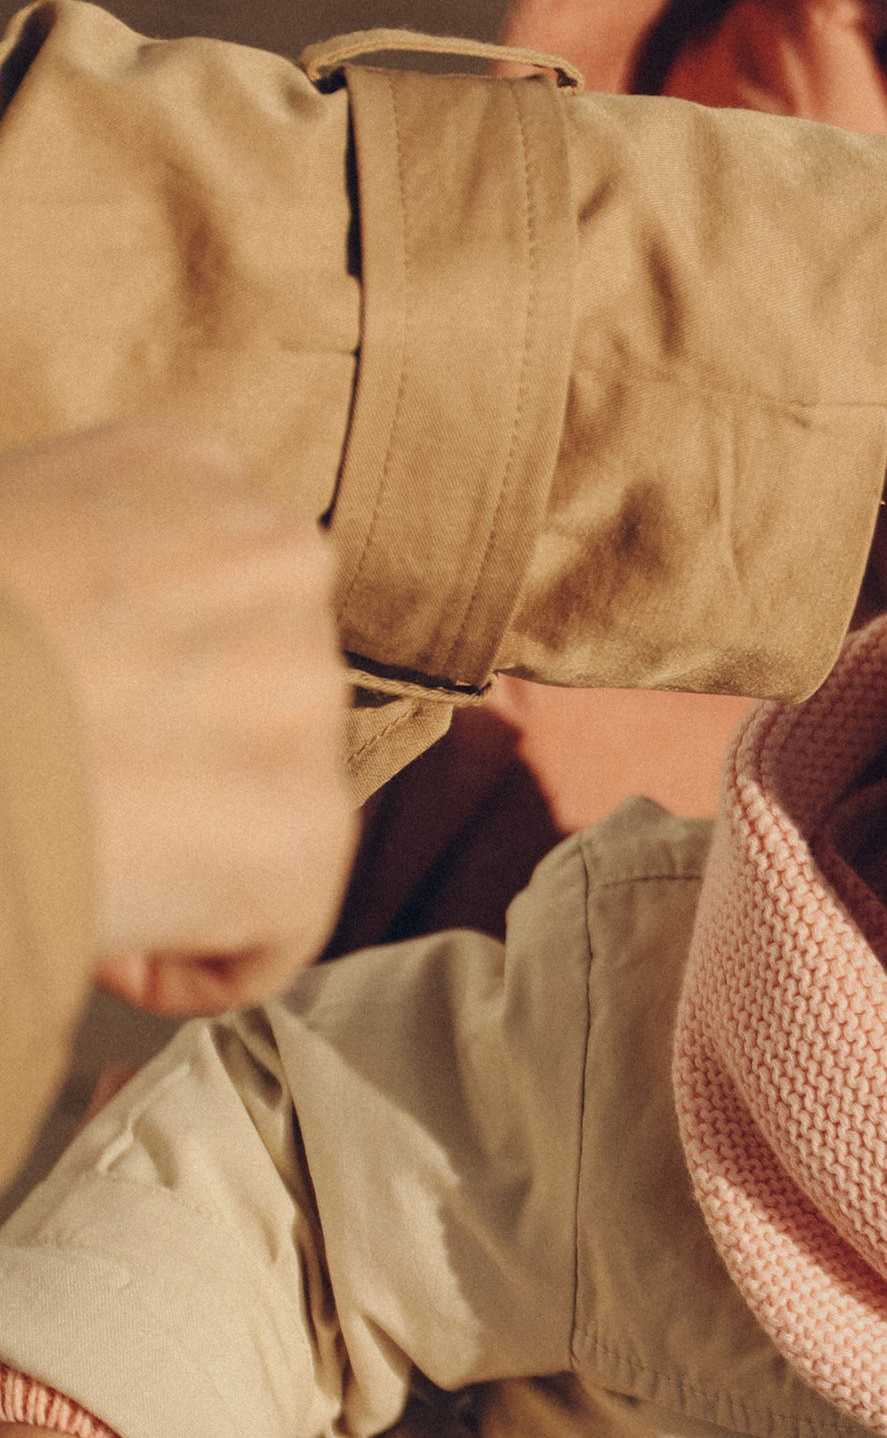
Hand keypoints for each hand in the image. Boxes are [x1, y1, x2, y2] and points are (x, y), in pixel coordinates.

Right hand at [0, 424, 352, 1012]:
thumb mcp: (3, 538)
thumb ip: (76, 576)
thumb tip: (89, 671)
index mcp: (183, 472)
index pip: (214, 596)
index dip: (140, 688)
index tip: (62, 731)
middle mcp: (272, 558)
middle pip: (254, 700)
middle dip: (173, 768)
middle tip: (50, 796)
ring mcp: (301, 687)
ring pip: (268, 808)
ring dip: (180, 857)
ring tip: (59, 846)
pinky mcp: (305, 823)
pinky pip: (278, 929)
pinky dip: (194, 965)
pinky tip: (101, 935)